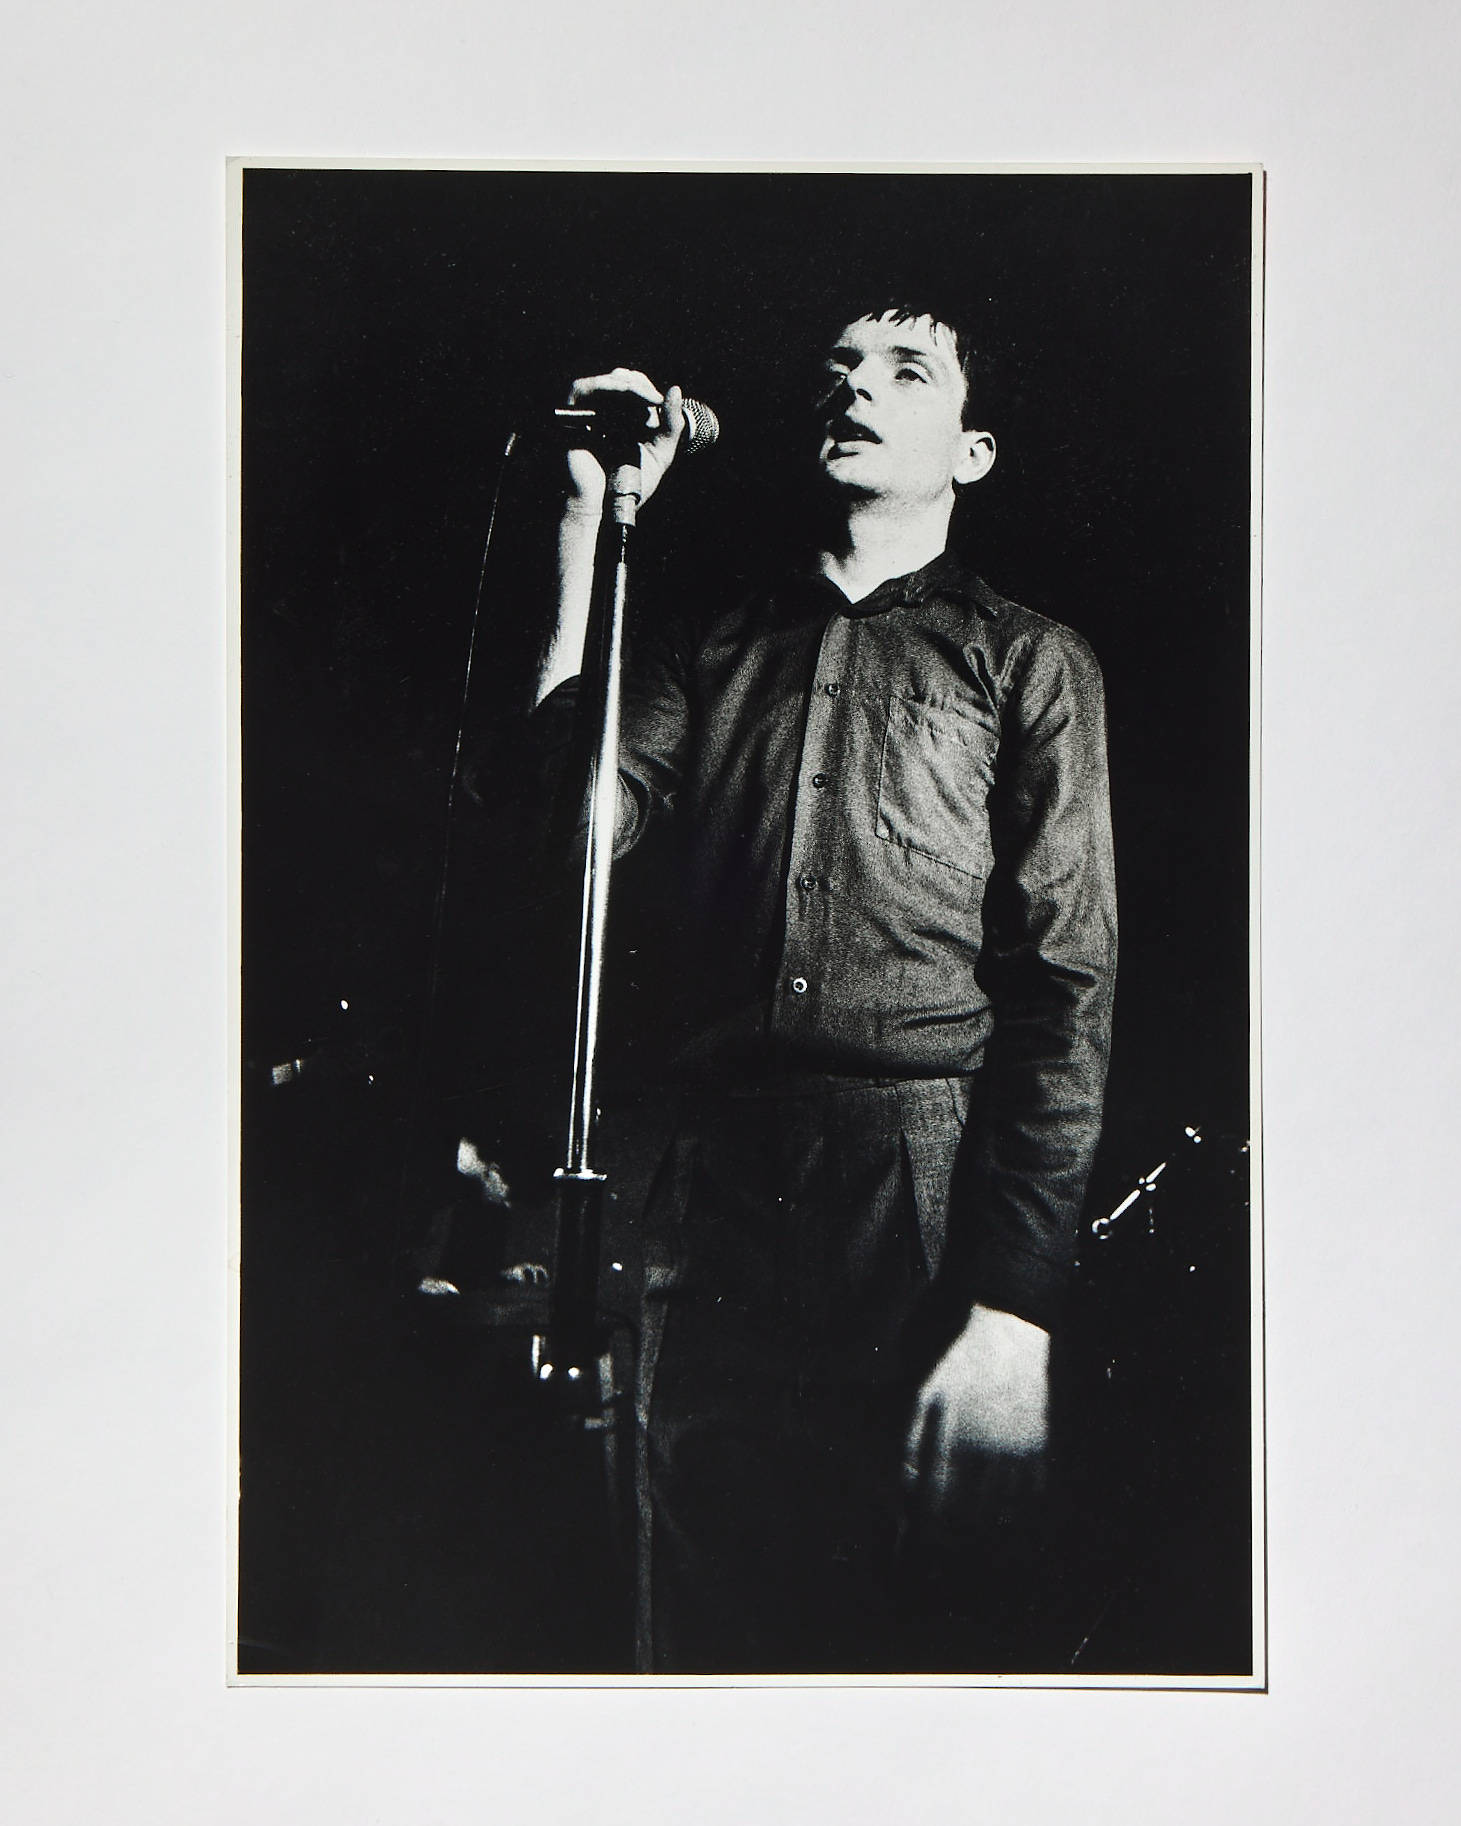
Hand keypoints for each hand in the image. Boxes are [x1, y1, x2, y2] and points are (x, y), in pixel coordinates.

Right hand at [563, 368, 685, 512]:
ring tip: (645, 399)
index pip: (636, 387)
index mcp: (625, 419)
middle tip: (654, 400)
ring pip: (605, 381)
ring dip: (627, 385)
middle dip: (640, 386)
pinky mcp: (570, 416)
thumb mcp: (660, 452)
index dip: (648, 389)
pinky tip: (622, 393)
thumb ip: (671, 424)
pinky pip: (582, 388)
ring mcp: (587, 414)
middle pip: (621, 378)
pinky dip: (604, 386)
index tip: (660, 402)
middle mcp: (605, 413)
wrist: (606, 506)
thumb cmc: (632, 485)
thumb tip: (675, 388)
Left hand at [903, 1303, 1049, 1524]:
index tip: (926, 1536)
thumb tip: (907, 1489)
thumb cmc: (960, 1370)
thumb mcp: (925, 1397)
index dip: (929, 1527)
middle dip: (958, 1535)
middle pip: (971, 1516)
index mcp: (952, 1439)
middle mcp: (985, 1451)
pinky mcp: (1041, 1449)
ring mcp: (1017, 1452)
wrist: (1008, 1340)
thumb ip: (912, 1443)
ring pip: (1003, 1510)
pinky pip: (1031, 1496)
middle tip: (951, 1542)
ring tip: (977, 1529)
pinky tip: (1006, 1506)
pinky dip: (1020, 1507)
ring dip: (989, 1524)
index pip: (937, 1503)